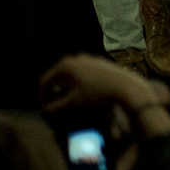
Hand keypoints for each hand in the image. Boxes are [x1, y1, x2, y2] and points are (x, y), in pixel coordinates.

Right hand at [40, 53, 169, 122]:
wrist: (127, 87)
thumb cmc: (97, 95)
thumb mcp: (73, 104)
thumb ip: (55, 108)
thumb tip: (45, 110)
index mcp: (66, 66)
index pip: (45, 81)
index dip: (42, 97)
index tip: (45, 110)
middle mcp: (76, 58)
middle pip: (57, 77)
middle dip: (54, 92)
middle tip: (55, 106)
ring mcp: (89, 59)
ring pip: (71, 76)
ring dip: (66, 89)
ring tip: (69, 103)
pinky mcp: (100, 63)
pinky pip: (82, 74)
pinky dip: (78, 85)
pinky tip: (83, 96)